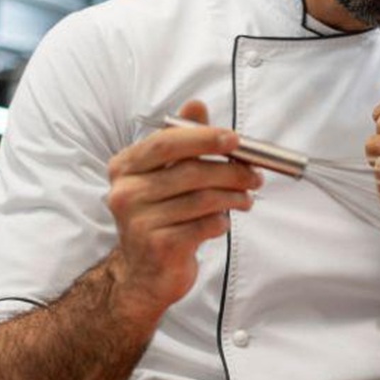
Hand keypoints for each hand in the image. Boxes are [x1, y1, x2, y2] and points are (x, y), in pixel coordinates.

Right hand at [105, 100, 261, 319]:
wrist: (146, 273)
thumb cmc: (161, 217)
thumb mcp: (167, 175)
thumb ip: (182, 140)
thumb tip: (195, 105)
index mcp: (126, 167)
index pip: (167, 142)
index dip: (205, 138)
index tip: (236, 140)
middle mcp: (126, 192)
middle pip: (191, 171)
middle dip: (231, 171)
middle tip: (254, 175)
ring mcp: (139, 221)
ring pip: (203, 199)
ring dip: (234, 197)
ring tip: (246, 199)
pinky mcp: (157, 246)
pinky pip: (204, 225)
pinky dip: (221, 222)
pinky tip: (222, 222)